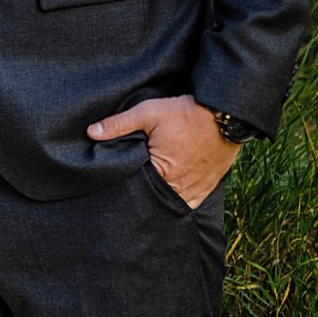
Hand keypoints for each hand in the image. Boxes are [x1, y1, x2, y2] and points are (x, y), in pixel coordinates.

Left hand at [87, 93, 236, 208]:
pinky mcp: (208, 187)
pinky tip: (170, 196)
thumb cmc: (186, 113)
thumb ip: (119, 124)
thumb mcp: (149, 112)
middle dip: (143, 195)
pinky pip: (191, 203)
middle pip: (153, 199)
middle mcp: (178, 187)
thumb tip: (91, 133)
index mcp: (161, 172)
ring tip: (150, 194)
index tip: (117, 184)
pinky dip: (180, 201)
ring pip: (172, 204)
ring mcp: (195, 190)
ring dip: (162, 199)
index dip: (126, 186)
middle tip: (131, 194)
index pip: (135, 188)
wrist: (227, 115)